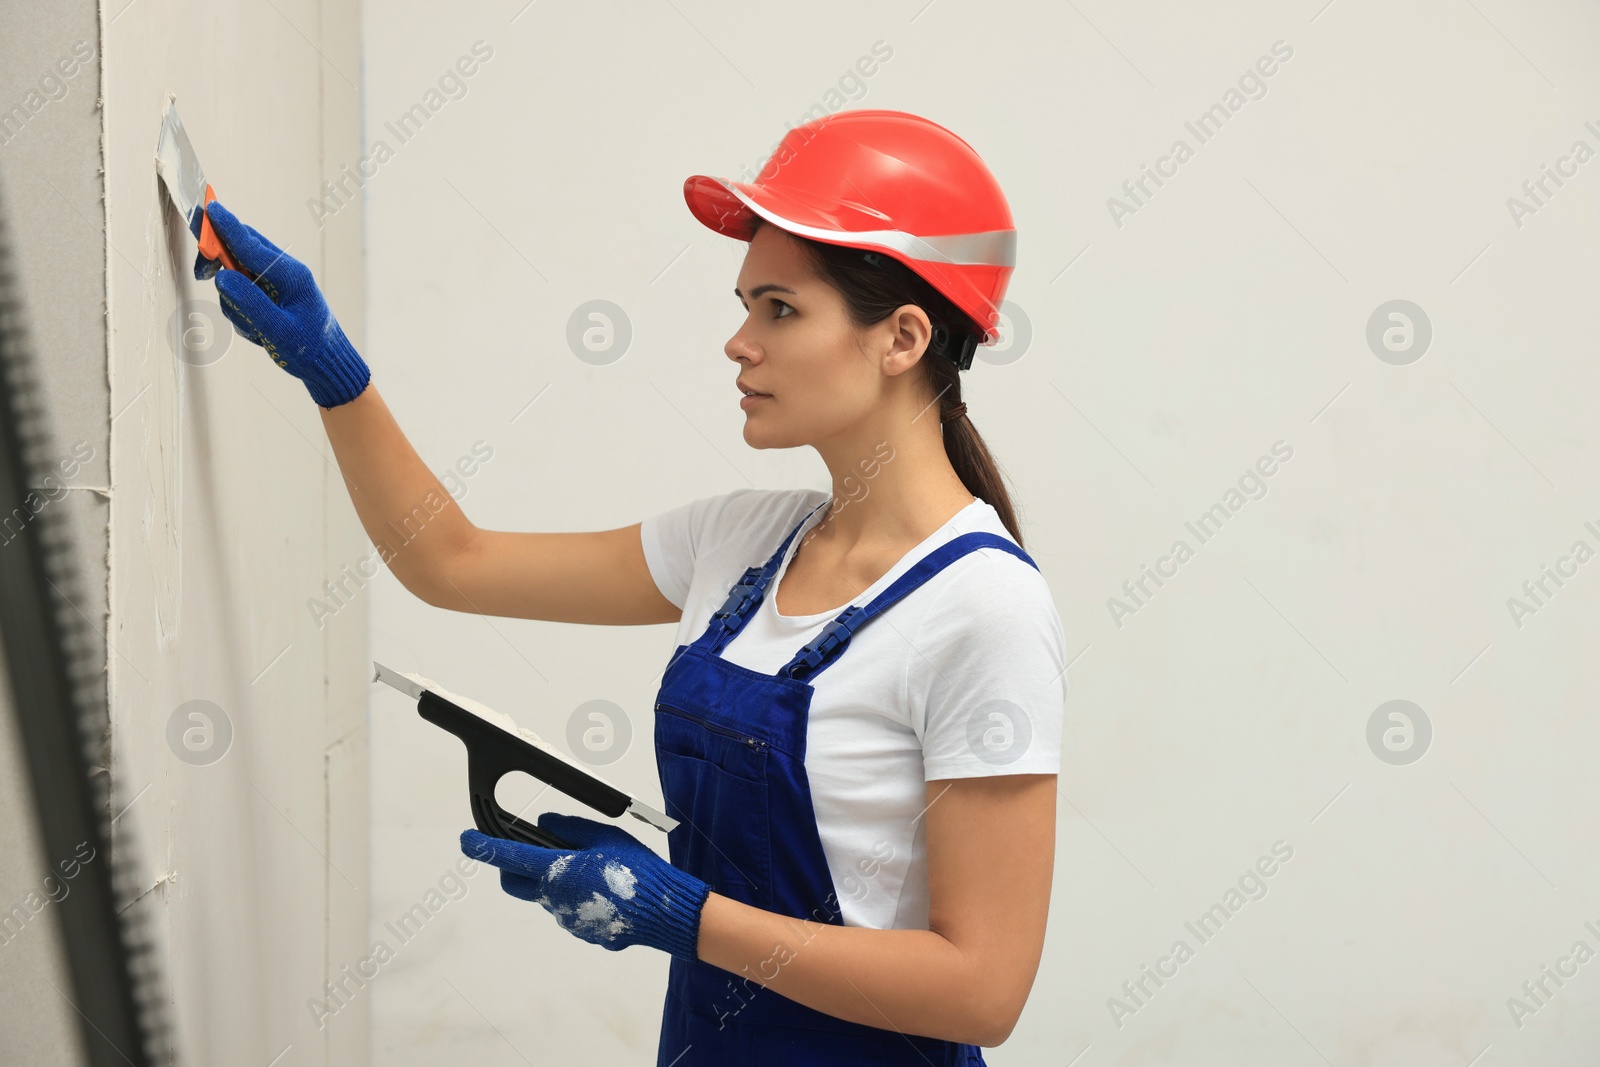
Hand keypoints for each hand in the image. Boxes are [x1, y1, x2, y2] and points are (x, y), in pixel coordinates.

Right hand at [203, 200, 370, 408]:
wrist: (327, 362)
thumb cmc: (309, 347)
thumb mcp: (278, 330)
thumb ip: (249, 303)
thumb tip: (222, 277)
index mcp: (291, 275)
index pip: (251, 246)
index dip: (227, 227)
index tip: (209, 208)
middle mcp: (284, 273)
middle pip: (241, 250)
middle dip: (219, 259)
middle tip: (202, 273)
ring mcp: (277, 282)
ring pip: (238, 275)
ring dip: (234, 300)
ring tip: (254, 328)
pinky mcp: (271, 293)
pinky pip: (243, 293)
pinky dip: (241, 311)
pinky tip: (258, 330)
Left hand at [461, 812, 709, 959]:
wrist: (665, 913)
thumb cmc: (638, 871)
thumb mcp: (605, 837)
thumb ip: (570, 828)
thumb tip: (544, 822)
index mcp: (557, 872)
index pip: (508, 857)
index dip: (483, 848)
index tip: (466, 840)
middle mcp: (554, 899)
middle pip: (515, 884)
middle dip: (513, 868)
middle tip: (530, 853)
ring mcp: (567, 919)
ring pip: (546, 897)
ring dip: (554, 883)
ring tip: (592, 871)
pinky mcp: (582, 931)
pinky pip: (569, 911)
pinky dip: (576, 898)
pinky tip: (605, 892)